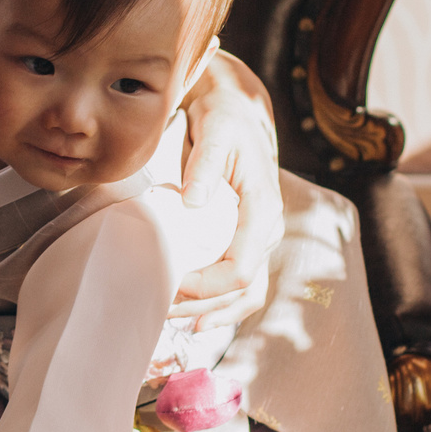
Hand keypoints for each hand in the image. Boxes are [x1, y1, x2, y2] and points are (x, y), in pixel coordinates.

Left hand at [173, 49, 281, 320]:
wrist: (240, 111)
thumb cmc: (227, 119)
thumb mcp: (215, 132)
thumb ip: (205, 166)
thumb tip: (192, 202)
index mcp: (263, 209)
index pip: (242, 268)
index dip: (209, 286)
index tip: (174, 283)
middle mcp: (267, 229)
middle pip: (242, 289)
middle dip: (204, 307)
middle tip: (163, 310)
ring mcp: (258, 238)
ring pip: (245, 293)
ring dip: (212, 313)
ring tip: (175, 320)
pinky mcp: (245, 239)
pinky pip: (240, 282)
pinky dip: (219, 304)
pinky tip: (193, 314)